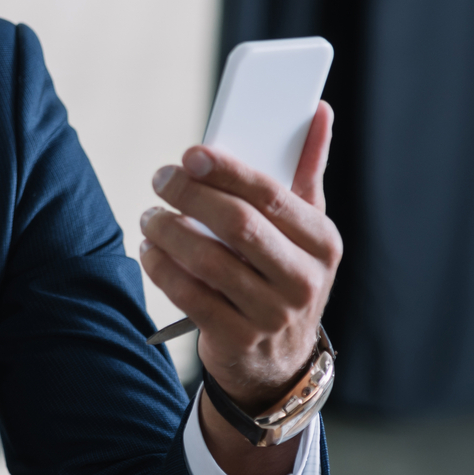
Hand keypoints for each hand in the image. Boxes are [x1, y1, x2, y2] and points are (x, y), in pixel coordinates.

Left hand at [138, 104, 341, 474]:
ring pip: (209, 261)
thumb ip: (307, 171)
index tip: (190, 153)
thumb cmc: (285, 275)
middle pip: (238, 225)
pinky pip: (189, 295)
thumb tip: (318, 110)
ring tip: (150, 216)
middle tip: (161, 179)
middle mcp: (304, 280)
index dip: (227, 170)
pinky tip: (150, 250)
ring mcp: (273, 314)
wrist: (278, 364)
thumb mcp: (305, 230)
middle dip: (191, 196)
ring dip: (169, 232)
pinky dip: (162, 268)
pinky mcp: (238, 340)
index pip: (272, 196)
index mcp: (323, 242)